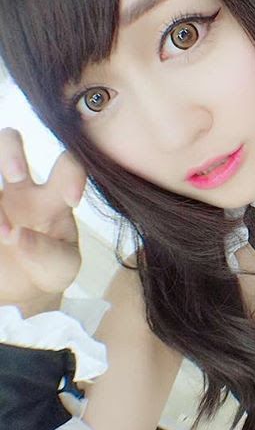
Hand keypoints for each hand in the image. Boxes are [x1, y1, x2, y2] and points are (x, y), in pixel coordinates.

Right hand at [0, 128, 85, 316]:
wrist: (23, 289)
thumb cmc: (48, 268)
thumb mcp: (61, 266)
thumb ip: (48, 252)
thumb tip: (18, 236)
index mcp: (52, 197)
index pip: (67, 166)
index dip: (72, 172)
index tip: (73, 200)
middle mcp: (18, 190)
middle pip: (8, 140)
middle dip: (10, 150)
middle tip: (18, 175)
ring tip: (4, 230)